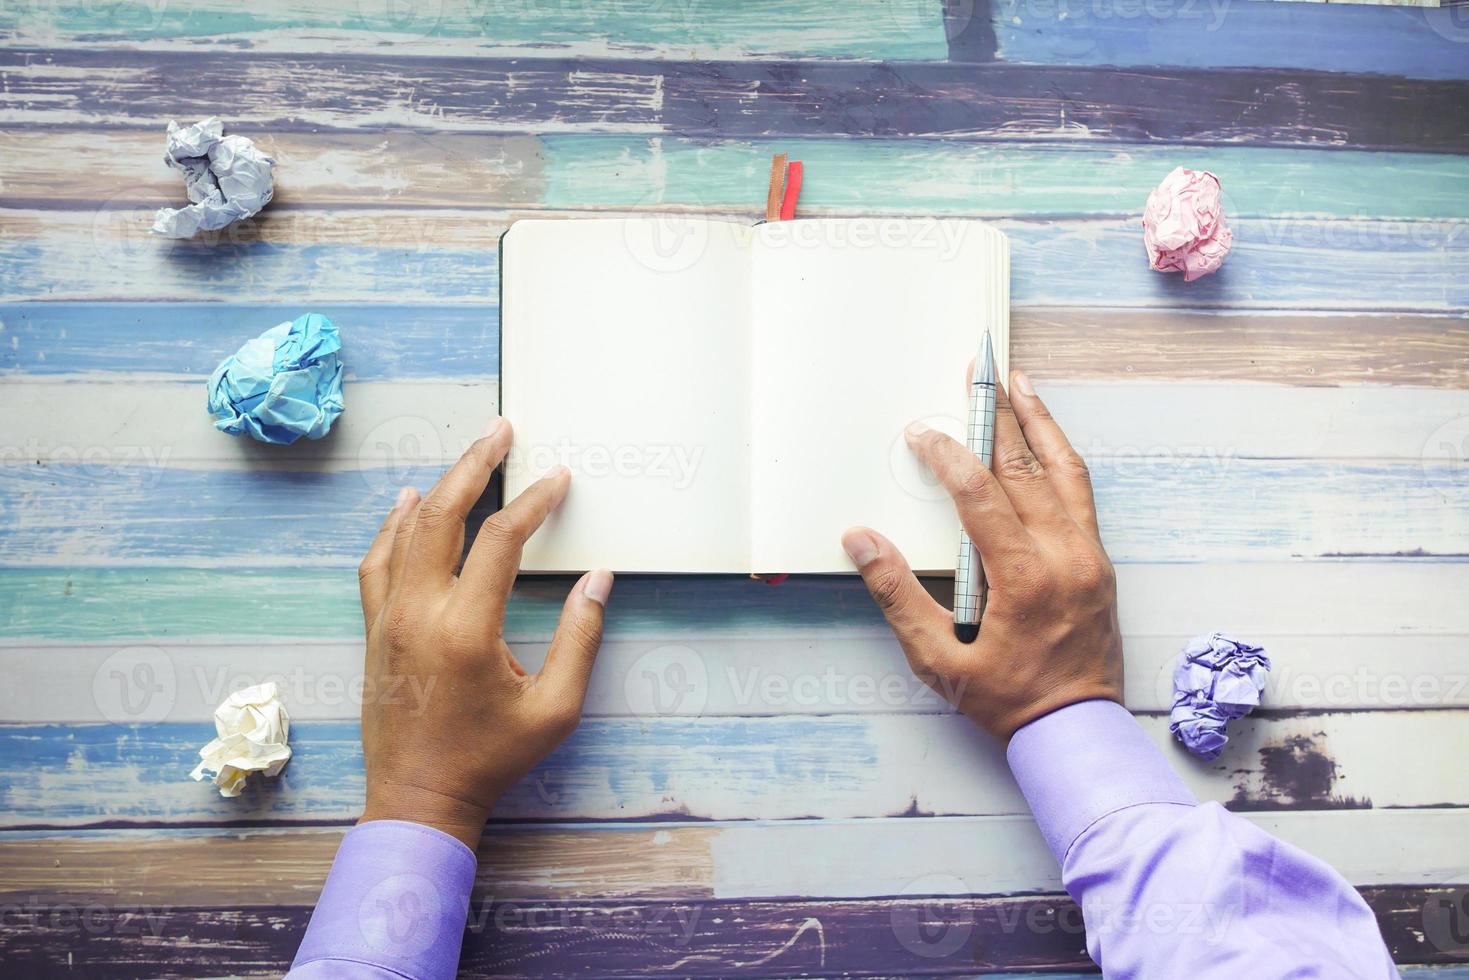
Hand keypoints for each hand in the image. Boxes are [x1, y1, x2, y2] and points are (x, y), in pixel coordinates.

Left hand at [355, 417, 612, 848]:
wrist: (417, 799)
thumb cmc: (489, 760)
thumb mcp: (554, 708)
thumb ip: (580, 639)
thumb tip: (597, 580)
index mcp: (466, 629)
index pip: (501, 539)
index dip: (534, 501)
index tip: (558, 479)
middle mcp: (419, 613)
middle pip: (442, 514)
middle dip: (475, 465)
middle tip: (500, 431)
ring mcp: (388, 619)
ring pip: (405, 530)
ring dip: (436, 486)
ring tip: (467, 456)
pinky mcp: (373, 631)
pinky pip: (378, 561)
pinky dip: (393, 525)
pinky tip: (406, 504)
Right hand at [842, 372, 1122, 740]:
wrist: (1075, 731)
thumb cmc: (1006, 701)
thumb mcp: (937, 661)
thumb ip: (897, 596)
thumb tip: (861, 541)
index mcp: (1026, 579)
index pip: (981, 497)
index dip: (948, 457)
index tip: (921, 434)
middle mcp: (1066, 558)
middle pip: (1026, 469)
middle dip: (995, 418)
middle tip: (976, 375)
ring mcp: (1090, 557)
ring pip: (1065, 472)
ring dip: (1040, 423)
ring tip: (1019, 383)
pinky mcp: (1099, 563)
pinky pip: (1081, 494)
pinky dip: (1062, 458)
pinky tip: (1046, 438)